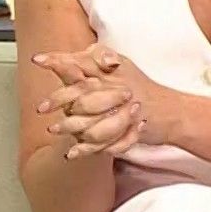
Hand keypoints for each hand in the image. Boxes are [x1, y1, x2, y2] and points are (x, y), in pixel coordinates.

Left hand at [34, 45, 171, 156]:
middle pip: (82, 90)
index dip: (58, 61)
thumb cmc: (143, 89)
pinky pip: (103, 141)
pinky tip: (72, 153)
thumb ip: (97, 60)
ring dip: (70, 125)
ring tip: (53, 130)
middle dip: (59, 99)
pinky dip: (86, 149)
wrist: (172, 112)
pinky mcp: (126, 130)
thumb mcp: (122, 67)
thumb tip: (71, 57)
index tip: (38, 60)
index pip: (81, 62)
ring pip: (90, 117)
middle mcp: (114, 87)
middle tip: (41, 107)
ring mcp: (121, 111)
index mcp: (110, 72)